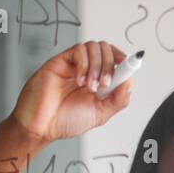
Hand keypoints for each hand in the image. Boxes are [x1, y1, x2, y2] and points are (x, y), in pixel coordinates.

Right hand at [9, 39, 131, 144]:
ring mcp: (75, 65)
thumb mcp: (101, 114)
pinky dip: (83, 64)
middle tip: (105, 84)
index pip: (117, 62)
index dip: (125, 61)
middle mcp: (89, 71)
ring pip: (94, 46)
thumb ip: (118, 100)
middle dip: (110, 64)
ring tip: (90, 87)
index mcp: (100, 82)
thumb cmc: (66, 121)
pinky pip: (78, 50)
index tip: (130, 65)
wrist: (42, 126)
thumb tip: (130, 81)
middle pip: (107, 49)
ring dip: (97, 66)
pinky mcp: (61, 61)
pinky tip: (79, 80)